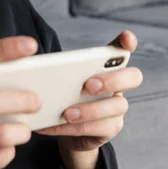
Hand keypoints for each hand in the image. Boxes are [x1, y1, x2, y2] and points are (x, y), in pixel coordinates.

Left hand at [36, 31, 142, 168]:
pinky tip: (51, 126)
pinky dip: (71, 128)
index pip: (123, 50)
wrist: (66, 129)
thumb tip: (34, 64)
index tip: (126, 39)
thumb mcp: (62, 80)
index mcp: (107, 67)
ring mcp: (117, 108)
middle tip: (88, 85)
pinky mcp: (110, 129)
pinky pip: (96, 129)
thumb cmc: (65, 95)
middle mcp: (119, 86)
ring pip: (116, 106)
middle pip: (133, 77)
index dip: (128, 43)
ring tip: (66, 113)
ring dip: (90, 110)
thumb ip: (59, 70)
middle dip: (112, 79)